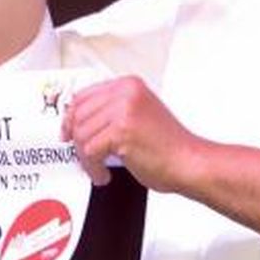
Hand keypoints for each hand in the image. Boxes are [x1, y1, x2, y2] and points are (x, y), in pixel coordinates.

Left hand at [62, 76, 204, 189]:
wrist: (191, 162)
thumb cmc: (168, 146)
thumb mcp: (138, 116)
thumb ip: (111, 112)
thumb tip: (79, 120)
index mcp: (128, 85)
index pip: (84, 95)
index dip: (71, 117)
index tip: (68, 132)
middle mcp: (125, 92)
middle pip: (78, 114)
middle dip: (76, 139)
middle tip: (82, 155)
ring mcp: (123, 109)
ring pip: (81, 134)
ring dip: (86, 157)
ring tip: (99, 168)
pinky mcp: (122, 130)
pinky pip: (90, 151)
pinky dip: (93, 168)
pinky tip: (104, 175)